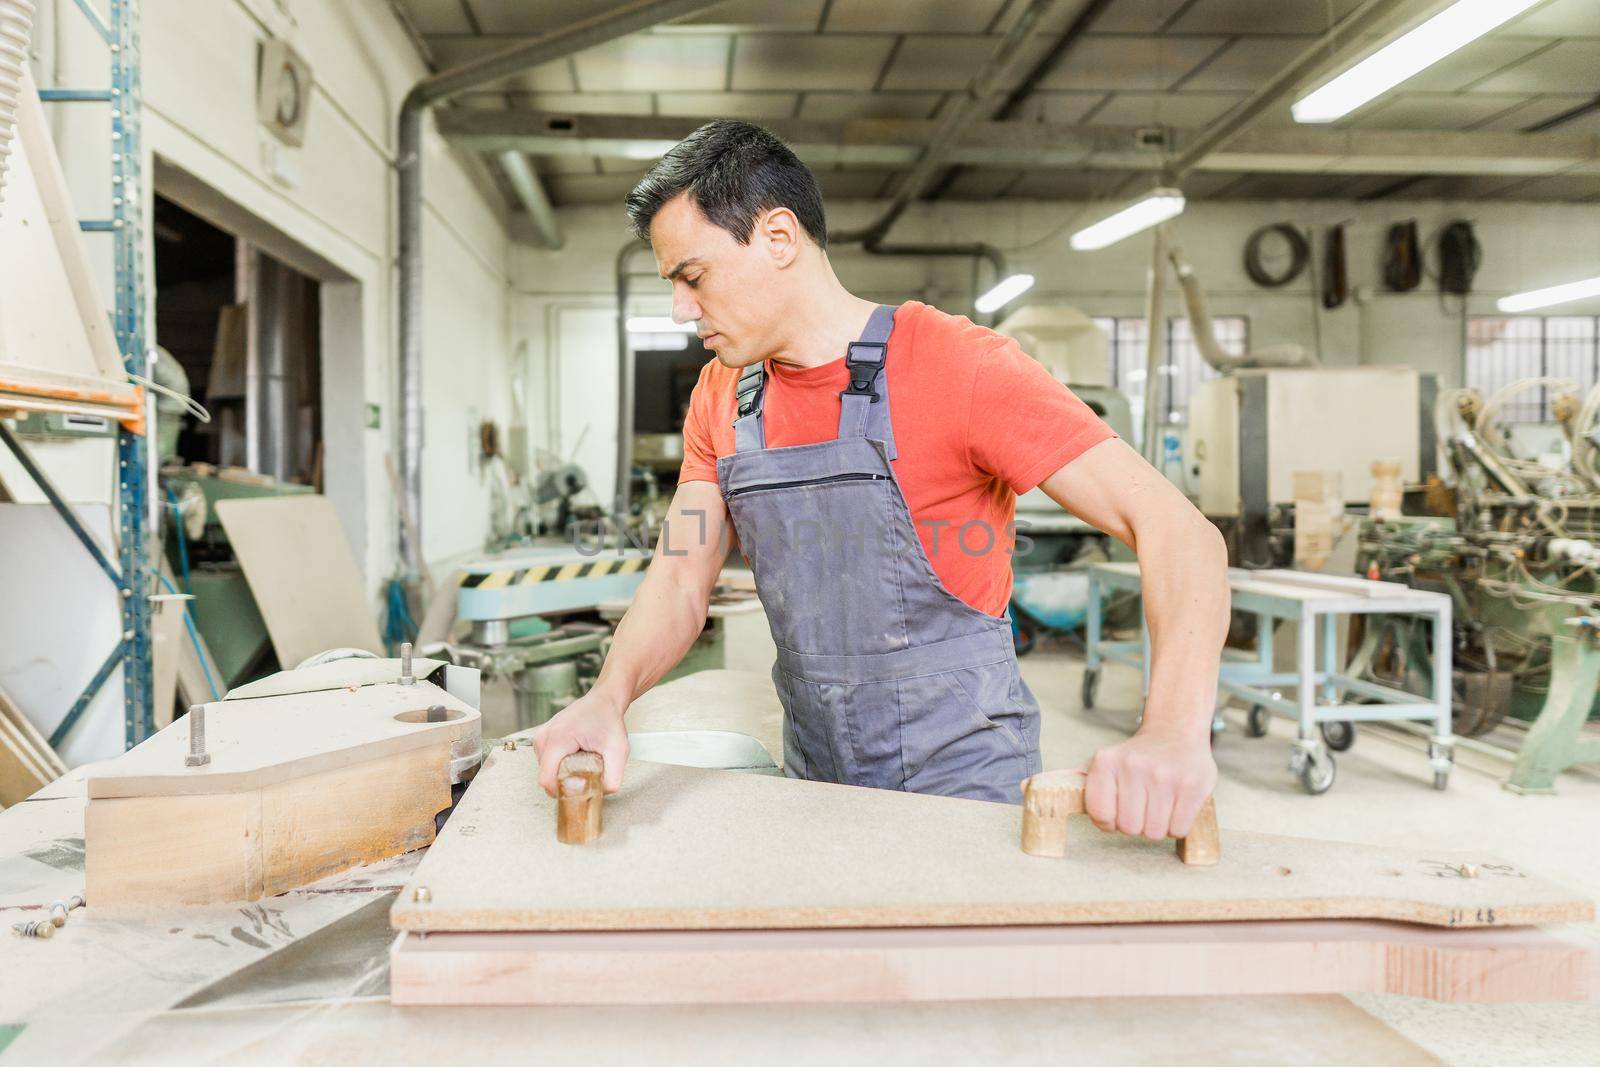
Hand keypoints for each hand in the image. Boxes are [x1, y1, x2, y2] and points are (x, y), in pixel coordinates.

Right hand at [531, 689, 628, 797]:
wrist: (603, 700)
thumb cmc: (609, 720)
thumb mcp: (618, 749)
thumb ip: (612, 775)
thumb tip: (602, 794)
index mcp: (557, 739)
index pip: (546, 779)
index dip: (563, 791)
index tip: (581, 788)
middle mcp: (543, 737)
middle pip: (547, 777)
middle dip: (567, 780)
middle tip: (587, 769)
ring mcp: (540, 737)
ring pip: (546, 771)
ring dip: (564, 772)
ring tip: (583, 759)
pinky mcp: (542, 739)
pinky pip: (547, 762)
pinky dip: (561, 764)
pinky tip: (576, 755)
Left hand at [1081, 728, 1216, 839]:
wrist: (1176, 732)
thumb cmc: (1136, 756)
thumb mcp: (1102, 762)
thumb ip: (1076, 780)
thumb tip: (1030, 787)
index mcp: (1106, 761)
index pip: (1101, 815)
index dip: (1110, 822)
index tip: (1117, 813)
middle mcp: (1133, 766)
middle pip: (1130, 828)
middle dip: (1136, 824)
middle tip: (1142, 808)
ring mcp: (1164, 776)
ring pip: (1155, 832)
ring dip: (1157, 826)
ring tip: (1159, 805)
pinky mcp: (1192, 786)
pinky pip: (1178, 830)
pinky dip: (1176, 826)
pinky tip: (1175, 807)